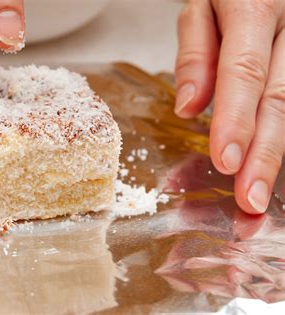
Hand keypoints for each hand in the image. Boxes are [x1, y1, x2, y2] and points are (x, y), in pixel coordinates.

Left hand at [174, 0, 283, 213]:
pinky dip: (282, 133)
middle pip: (280, 97)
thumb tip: (189, 107)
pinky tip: (267, 161)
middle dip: (264, 154)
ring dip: (276, 153)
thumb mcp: (200, 8)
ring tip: (258, 190)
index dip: (236, 120)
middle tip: (250, 198)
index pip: (244, 72)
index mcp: (256, 8)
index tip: (225, 162)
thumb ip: (195, 55)